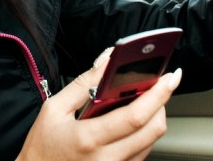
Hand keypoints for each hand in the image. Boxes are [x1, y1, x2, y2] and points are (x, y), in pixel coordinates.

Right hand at [16, 49, 181, 160]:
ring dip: (153, 118)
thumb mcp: (54, 108)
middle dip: (162, 103)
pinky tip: (131, 122)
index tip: (170, 77)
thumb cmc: (42, 145)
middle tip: (159, 85)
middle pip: (153, 130)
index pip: (135, 116)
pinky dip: (143, 134)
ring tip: (143, 100)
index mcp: (88, 138)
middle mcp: (106, 159)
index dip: (157, 95)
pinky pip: (142, 153)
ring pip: (151, 142)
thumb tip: (107, 61)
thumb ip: (83, 84)